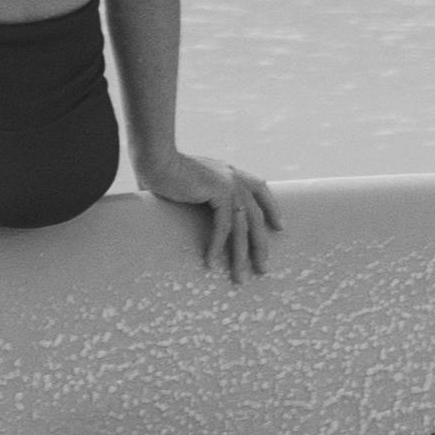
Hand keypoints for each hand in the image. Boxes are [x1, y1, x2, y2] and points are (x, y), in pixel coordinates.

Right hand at [141, 150, 280, 279]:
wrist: (154, 156)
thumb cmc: (160, 168)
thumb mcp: (186, 182)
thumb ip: (193, 195)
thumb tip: (182, 211)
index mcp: (228, 172)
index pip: (260, 188)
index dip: (271, 208)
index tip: (279, 227)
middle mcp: (233, 176)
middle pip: (256, 216)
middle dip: (260, 245)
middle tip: (262, 268)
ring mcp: (229, 183)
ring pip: (242, 227)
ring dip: (241, 255)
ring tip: (240, 278)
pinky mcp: (219, 191)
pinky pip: (222, 226)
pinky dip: (216, 246)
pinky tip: (210, 263)